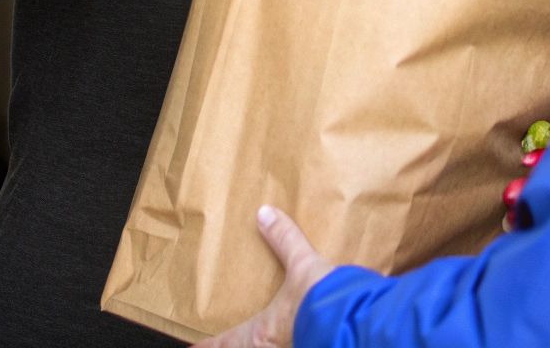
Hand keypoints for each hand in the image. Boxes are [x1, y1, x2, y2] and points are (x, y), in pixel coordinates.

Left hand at [194, 206, 331, 347]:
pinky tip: (295, 335)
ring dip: (261, 344)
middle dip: (233, 346)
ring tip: (263, 337)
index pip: (224, 343)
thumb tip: (265, 214)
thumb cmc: (320, 299)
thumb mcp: (302, 264)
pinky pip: (292, 345)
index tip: (192, 347)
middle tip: (225, 341)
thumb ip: (284, 240)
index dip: (205, 345)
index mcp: (259, 333)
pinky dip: (287, 341)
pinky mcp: (316, 345)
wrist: (357, 320)